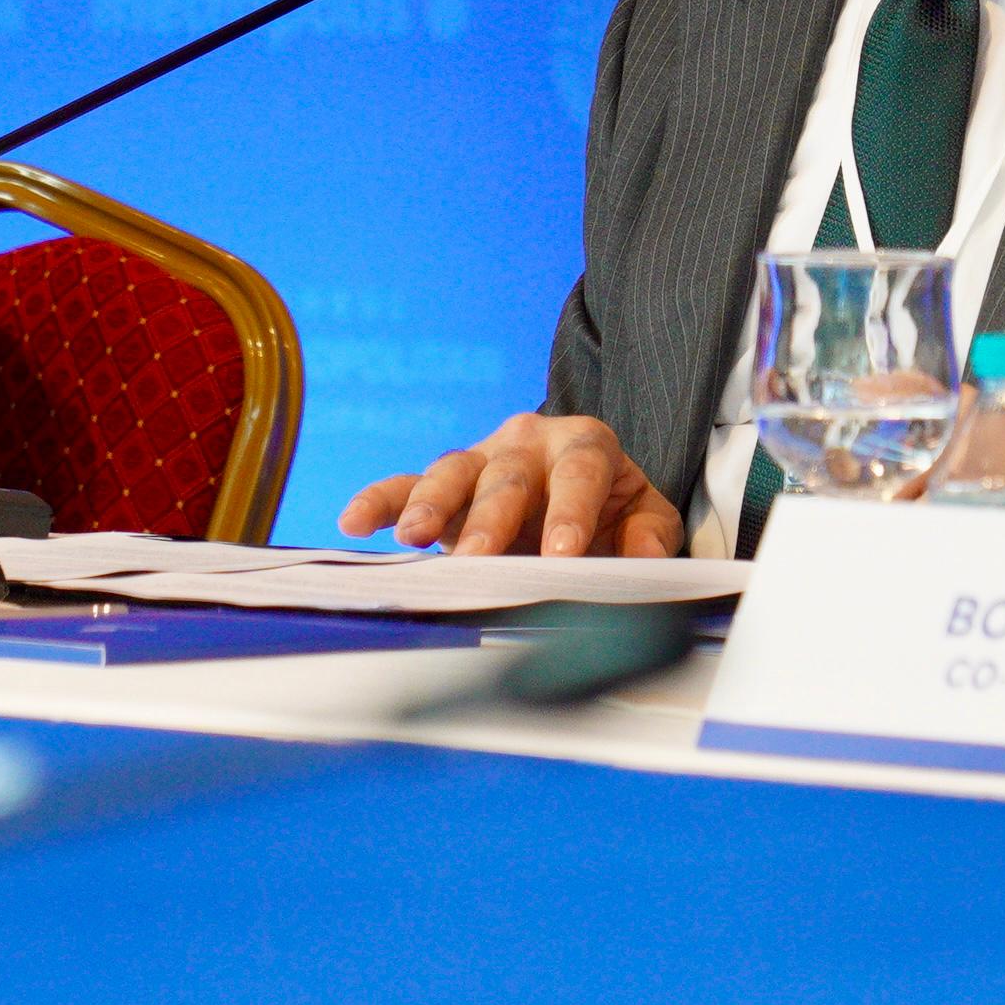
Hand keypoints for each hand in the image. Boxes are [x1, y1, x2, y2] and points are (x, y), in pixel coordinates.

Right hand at [340, 413, 683, 558]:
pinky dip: (380, 501)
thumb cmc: (610, 507)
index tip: (563, 553)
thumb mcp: (644, 515)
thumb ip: (650, 534)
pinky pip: (404, 485)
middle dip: (492, 519)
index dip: (571, 511)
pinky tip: (354, 522)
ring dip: (430, 505)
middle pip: (508, 476)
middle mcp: (528, 444)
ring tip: (411, 539)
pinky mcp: (442, 484)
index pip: (580, 471)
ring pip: (452, 472)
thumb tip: (644, 560)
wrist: (576, 488)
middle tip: (480, 558)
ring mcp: (480, 460)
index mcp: (585, 445)